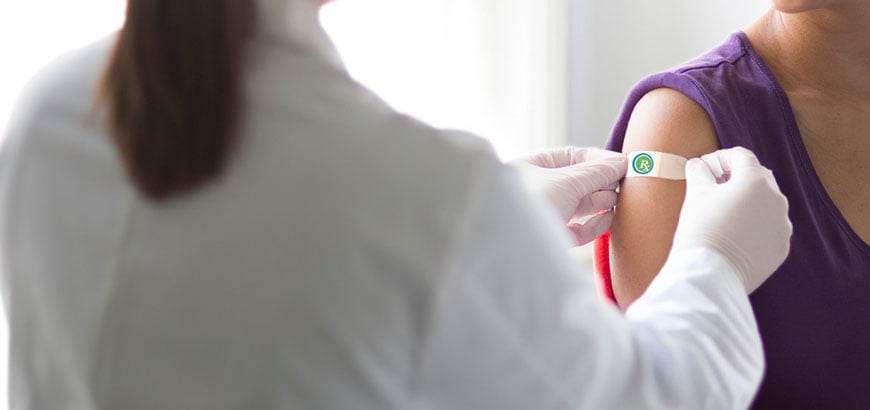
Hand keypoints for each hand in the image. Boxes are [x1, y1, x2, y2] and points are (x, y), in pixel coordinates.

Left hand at [514, 147, 626, 245]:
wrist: (510, 253)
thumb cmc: (528, 206)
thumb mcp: (566, 181)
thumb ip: (597, 171)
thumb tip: (622, 162)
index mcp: (530, 168)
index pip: (571, 157)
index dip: (599, 159)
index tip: (624, 164)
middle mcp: (536, 190)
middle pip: (579, 181)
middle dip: (603, 183)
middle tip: (627, 185)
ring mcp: (544, 216)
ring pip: (580, 205)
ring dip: (602, 202)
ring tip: (619, 201)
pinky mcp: (552, 240)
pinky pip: (578, 229)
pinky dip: (595, 224)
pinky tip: (609, 219)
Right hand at [671, 147, 791, 292]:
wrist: (710, 274)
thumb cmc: (701, 231)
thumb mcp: (695, 195)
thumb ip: (699, 173)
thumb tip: (699, 166)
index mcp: (755, 181)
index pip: (741, 156)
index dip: (720, 158)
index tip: (704, 168)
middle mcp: (776, 199)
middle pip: (758, 176)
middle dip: (736, 177)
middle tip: (713, 186)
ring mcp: (782, 225)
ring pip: (767, 203)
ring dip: (748, 201)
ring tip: (724, 212)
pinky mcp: (781, 247)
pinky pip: (770, 227)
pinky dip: (755, 224)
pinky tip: (734, 233)